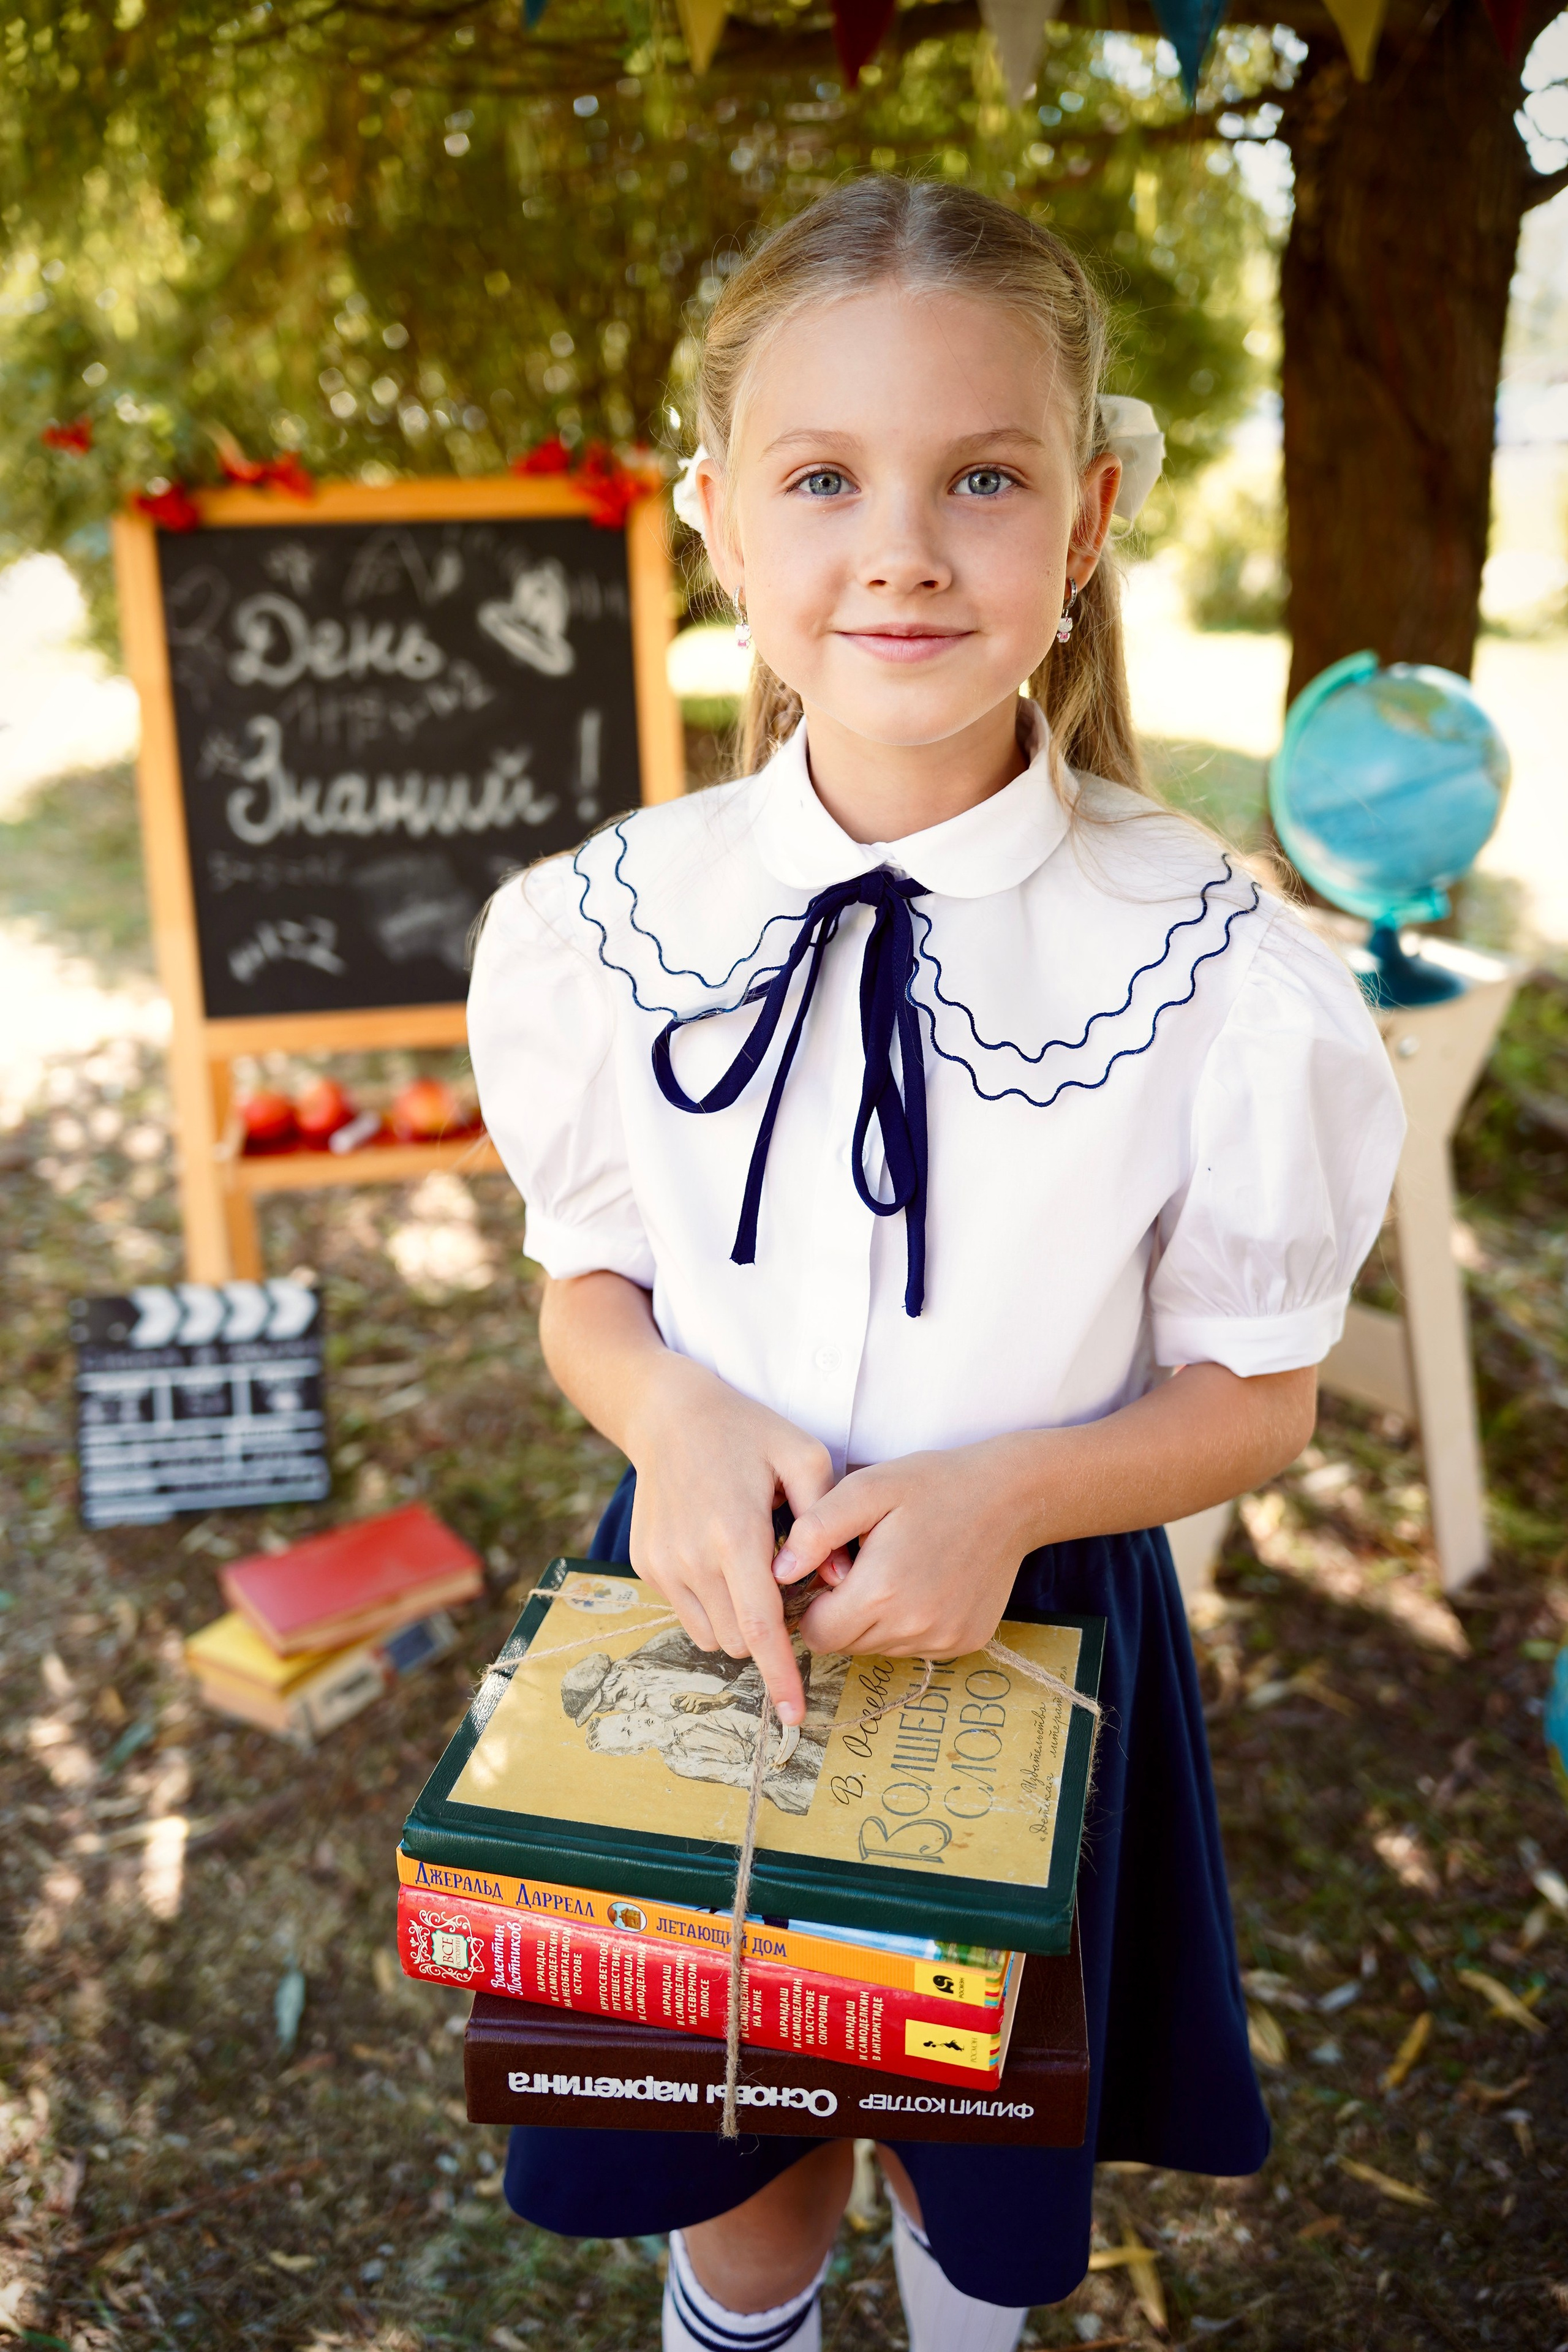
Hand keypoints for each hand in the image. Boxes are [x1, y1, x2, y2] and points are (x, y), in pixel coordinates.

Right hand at [625, 1353, 835, 1724]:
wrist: (667, 1413)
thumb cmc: (747, 1430)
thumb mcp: (802, 1456)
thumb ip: (826, 1522)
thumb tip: (840, 1584)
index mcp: (735, 1533)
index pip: (761, 1626)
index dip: (781, 1675)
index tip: (797, 1715)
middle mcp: (692, 1557)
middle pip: (739, 1639)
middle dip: (768, 1634)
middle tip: (785, 1589)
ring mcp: (662, 1564)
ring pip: (711, 1635)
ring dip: (739, 1623)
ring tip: (751, 1569)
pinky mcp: (645, 1564)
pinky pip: (686, 1612)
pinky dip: (711, 1604)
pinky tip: (721, 1558)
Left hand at [774, 1438, 1043, 1660]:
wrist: (1010, 1497)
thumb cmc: (934, 1485)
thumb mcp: (867, 1488)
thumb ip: (816, 1529)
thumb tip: (778, 1572)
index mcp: (882, 1592)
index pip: (815, 1634)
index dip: (810, 1605)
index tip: (826, 1574)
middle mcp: (913, 1627)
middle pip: (845, 1645)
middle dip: (839, 1613)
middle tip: (860, 1565)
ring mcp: (943, 1640)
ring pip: (878, 1648)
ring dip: (873, 1620)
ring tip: (894, 1569)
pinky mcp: (965, 1642)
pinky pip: (915, 1647)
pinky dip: (907, 1623)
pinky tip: (922, 1583)